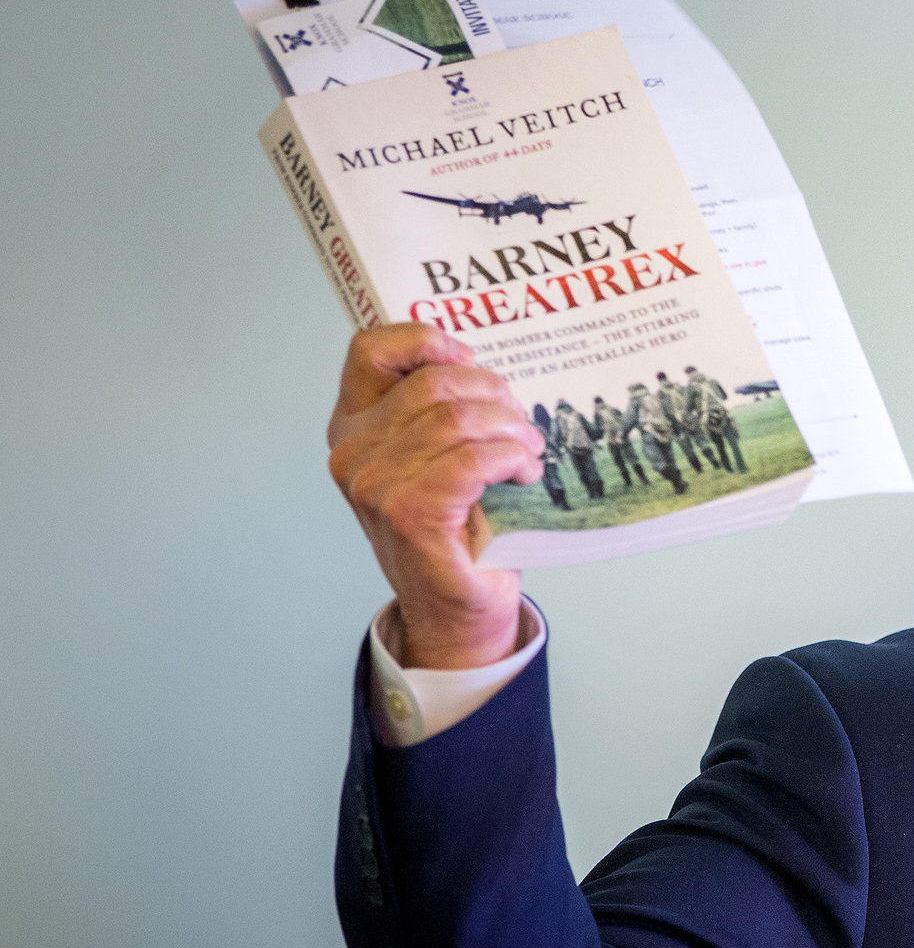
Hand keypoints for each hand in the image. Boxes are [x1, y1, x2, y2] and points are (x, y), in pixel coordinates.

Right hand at [327, 325, 540, 668]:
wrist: (458, 606)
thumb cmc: (457, 529)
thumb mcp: (441, 454)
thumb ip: (442, 409)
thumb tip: (487, 370)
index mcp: (353, 426)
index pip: (371, 349)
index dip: (427, 341)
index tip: (470, 359)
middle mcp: (352, 452)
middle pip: (434, 382)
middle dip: (495, 396)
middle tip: (521, 426)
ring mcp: (374, 484)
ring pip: (458, 419)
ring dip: (511, 431)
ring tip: (528, 453)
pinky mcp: (409, 513)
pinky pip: (473, 460)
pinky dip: (512, 459)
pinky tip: (525, 474)